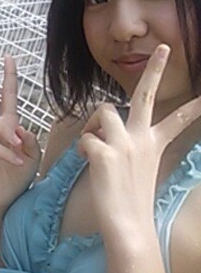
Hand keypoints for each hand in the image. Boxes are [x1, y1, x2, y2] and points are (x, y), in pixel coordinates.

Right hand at [0, 56, 40, 213]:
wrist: (11, 198)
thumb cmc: (20, 175)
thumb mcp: (33, 154)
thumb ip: (29, 138)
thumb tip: (16, 128)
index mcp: (7, 125)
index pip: (6, 96)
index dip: (8, 77)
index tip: (7, 58)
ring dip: (4, 129)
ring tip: (16, 143)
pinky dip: (7, 152)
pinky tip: (17, 161)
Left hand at [78, 44, 200, 236]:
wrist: (128, 225)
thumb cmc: (129, 200)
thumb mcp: (137, 169)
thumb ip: (128, 147)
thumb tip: (105, 135)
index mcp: (153, 144)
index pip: (176, 119)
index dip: (192, 107)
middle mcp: (141, 138)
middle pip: (146, 95)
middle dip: (156, 69)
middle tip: (165, 48)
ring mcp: (123, 142)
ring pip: (103, 111)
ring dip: (94, 124)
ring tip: (95, 146)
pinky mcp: (104, 150)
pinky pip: (85, 137)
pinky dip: (82, 148)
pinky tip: (87, 164)